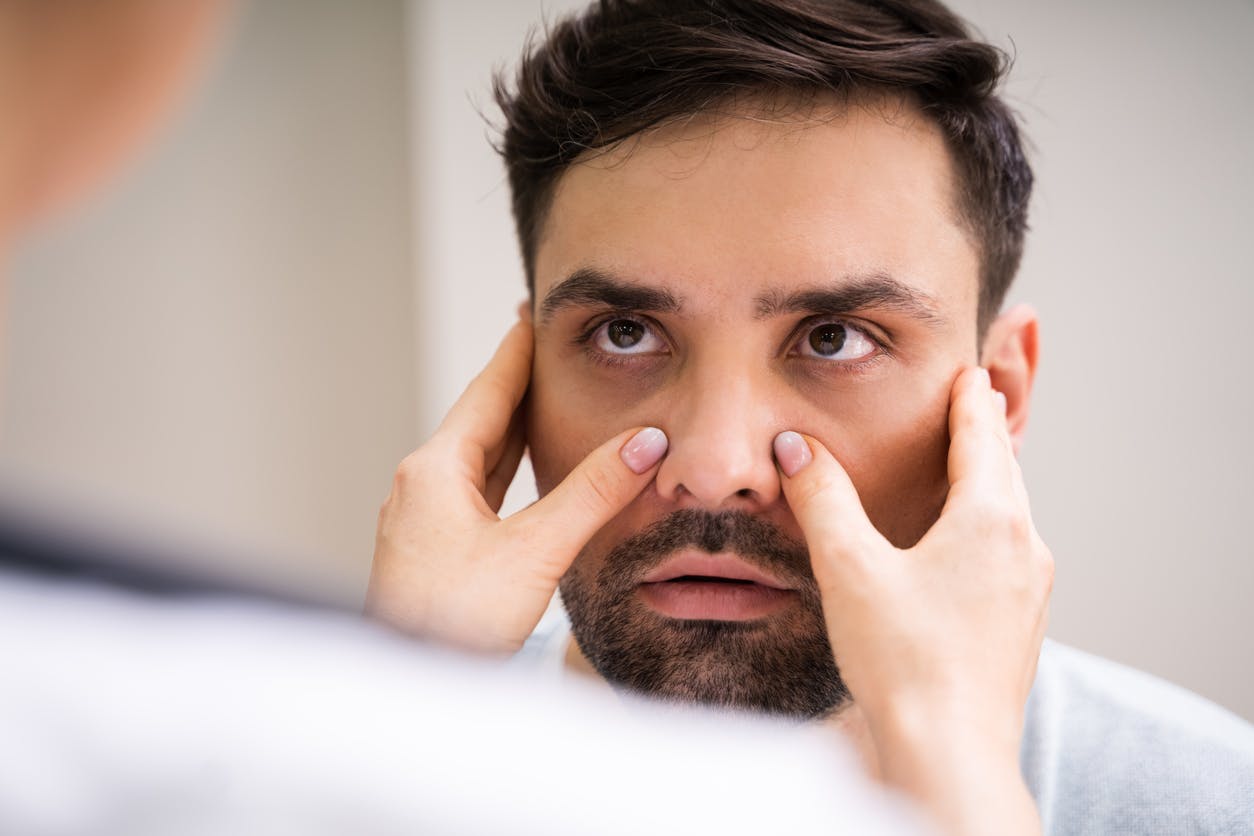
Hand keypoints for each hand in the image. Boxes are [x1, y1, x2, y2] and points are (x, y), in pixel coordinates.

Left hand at [366, 319, 667, 653]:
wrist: (408, 685)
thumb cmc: (453, 621)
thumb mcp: (535, 551)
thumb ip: (592, 494)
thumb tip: (643, 444)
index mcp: (436, 470)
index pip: (487, 391)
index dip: (517, 352)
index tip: (532, 313)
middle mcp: (422, 486)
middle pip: (479, 420)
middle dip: (516, 386)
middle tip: (544, 350)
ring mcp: (422, 519)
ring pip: (476, 459)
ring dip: (510, 429)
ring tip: (540, 402)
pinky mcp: (432, 551)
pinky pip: (473, 492)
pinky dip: (503, 472)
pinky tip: (520, 479)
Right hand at [774, 367, 1051, 834]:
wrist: (950, 751)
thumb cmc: (903, 658)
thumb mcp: (849, 566)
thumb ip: (822, 498)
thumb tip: (795, 449)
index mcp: (990, 518)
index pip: (983, 434)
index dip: (970, 397)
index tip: (968, 370)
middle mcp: (1023, 547)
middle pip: (1005, 471)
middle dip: (984, 434)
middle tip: (972, 403)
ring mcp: (1029, 591)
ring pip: (1010, 515)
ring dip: (989, 483)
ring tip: (966, 469)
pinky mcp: (1020, 626)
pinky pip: (1008, 555)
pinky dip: (987, 528)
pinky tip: (960, 549)